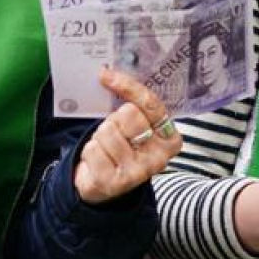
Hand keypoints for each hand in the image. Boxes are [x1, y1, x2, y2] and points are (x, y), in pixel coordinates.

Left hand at [73, 67, 181, 204]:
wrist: (105, 185)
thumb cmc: (122, 148)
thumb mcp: (134, 128)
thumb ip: (134, 106)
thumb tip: (108, 72)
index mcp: (170, 139)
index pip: (150, 103)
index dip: (127, 86)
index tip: (106, 75)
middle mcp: (159, 158)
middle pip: (127, 114)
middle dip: (114, 119)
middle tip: (114, 133)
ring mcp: (138, 172)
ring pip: (107, 131)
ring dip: (99, 137)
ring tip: (105, 150)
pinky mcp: (115, 183)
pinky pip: (93, 149)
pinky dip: (89, 152)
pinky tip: (98, 163)